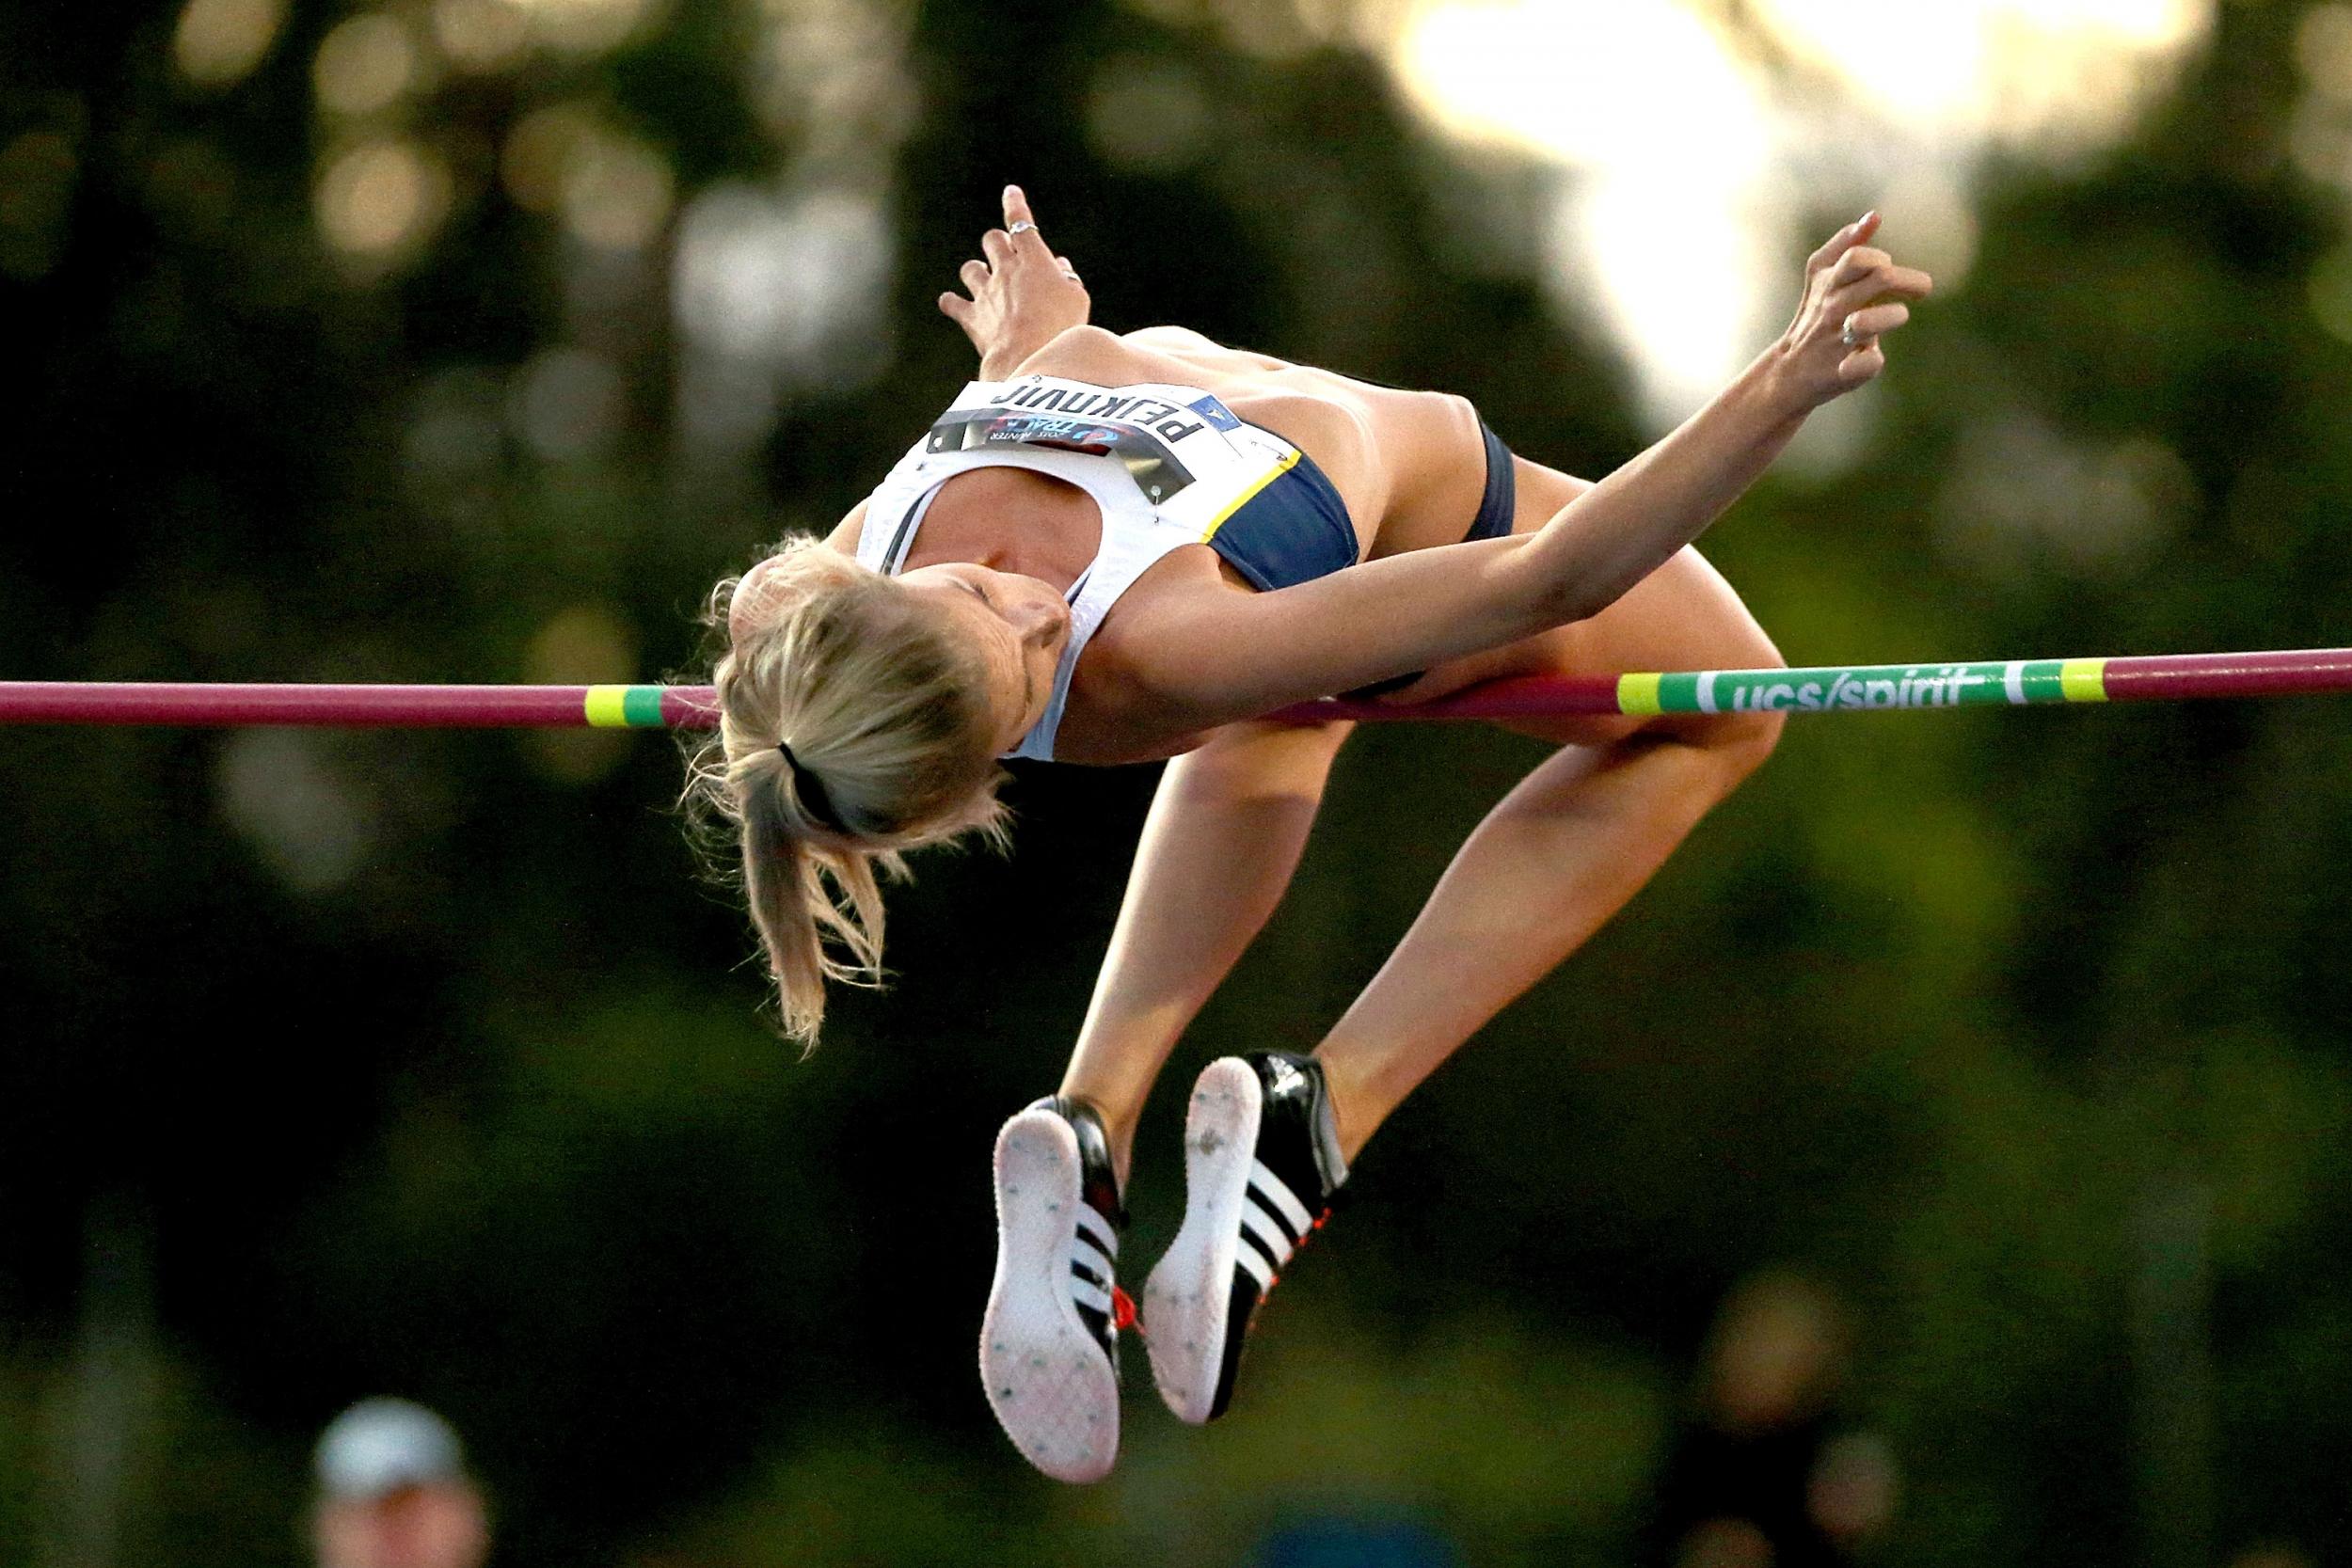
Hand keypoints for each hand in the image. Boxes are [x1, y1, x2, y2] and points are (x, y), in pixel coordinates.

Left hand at [938, 185, 1091, 379]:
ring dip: (976, 271)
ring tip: (984, 279)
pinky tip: (952, 303)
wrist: (1029, 357)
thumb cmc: (1061, 328)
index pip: (1021, 223)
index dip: (1015, 206)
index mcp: (1034, 260)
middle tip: (1006, 253)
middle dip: (998, 242)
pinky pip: (952, 303)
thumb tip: (1061, 266)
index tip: (1010, 192)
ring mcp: (985, 292)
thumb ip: (1068, 278)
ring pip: (970, 268)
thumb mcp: (1077, 299)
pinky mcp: (972, 316)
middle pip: (992, 240)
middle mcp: (1005, 270)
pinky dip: (952, 302)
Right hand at [1770, 212, 1932, 410]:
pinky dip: (1872, 361)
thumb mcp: (1822, 275)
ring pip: (1868, 322)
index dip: (1879, 258)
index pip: (1858, 258)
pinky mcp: (1842, 373)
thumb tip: (1874, 216)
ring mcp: (1836, 342)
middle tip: (1921, 289)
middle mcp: (1833, 311)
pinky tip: (1870, 357)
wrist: (1788, 370)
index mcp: (1830, 285)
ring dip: (1892, 316)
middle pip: (1880, 279)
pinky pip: (1867, 364)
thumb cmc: (1815, 315)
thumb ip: (1846, 244)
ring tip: (1897, 317)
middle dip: (1909, 280)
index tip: (1889, 267)